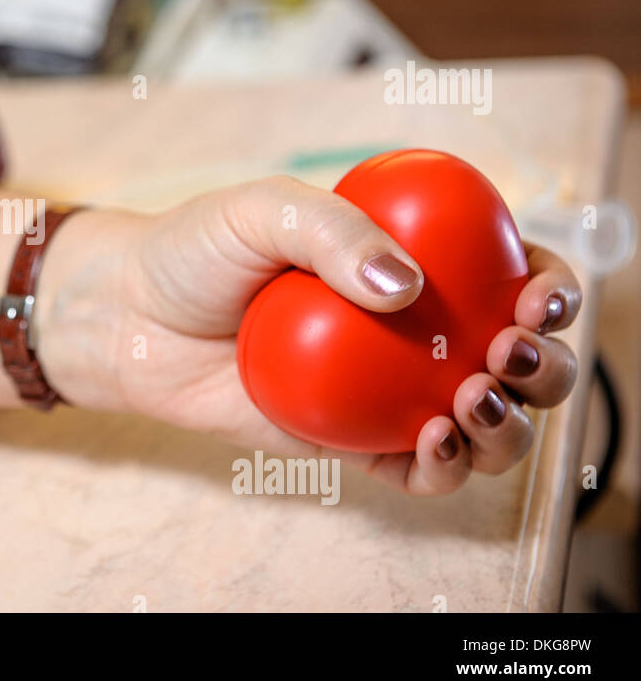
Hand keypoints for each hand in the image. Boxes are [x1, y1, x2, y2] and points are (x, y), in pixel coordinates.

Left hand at [36, 176, 580, 494]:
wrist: (130, 319)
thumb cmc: (195, 251)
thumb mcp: (260, 210)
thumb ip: (331, 231)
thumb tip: (407, 288)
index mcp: (414, 259)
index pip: (510, 272)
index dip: (550, 289)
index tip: (537, 298)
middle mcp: (414, 328)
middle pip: (519, 357)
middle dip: (546, 367)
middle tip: (505, 353)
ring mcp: (387, 389)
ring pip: (484, 422)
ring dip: (507, 427)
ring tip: (467, 404)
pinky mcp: (352, 443)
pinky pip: (418, 469)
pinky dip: (444, 470)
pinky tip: (428, 445)